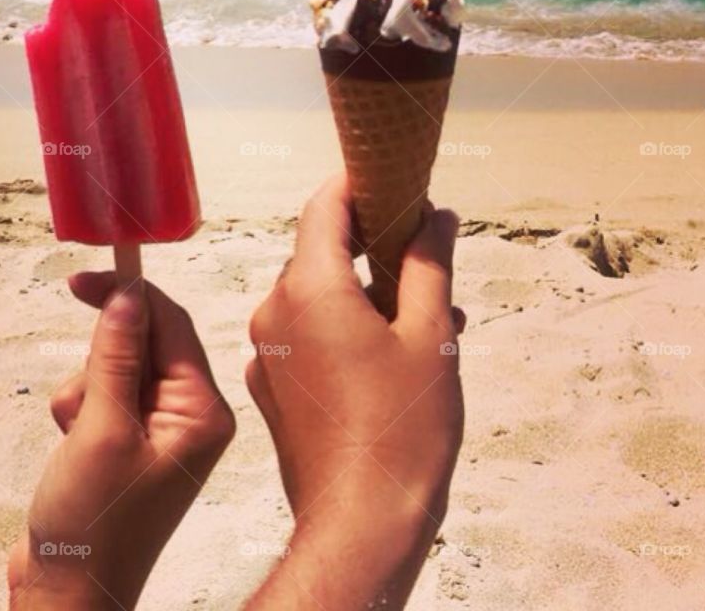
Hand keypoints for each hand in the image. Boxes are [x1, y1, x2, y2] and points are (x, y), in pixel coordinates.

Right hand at [8, 273, 234, 610]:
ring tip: (78, 438)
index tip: (84, 280)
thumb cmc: (94, 525)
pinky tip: (73, 446)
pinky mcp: (132, 439)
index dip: (129, 297)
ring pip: (117, 366)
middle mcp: (190, 414)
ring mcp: (161, 428)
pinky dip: (80, 409)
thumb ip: (116, 355)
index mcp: (203, 411)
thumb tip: (127, 294)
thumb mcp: (102, 428)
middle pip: (145, 343)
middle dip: (101, 362)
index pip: (172, 325)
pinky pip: (104, 394)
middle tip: (81, 402)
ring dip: (85, 389)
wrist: (68, 593)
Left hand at [245, 175, 463, 608]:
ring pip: (316, 293)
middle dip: (373, 247)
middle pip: (321, 250)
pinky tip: (387, 354)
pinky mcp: (269, 381)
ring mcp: (266, 347)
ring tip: (425, 318)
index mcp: (310, 287)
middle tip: (425, 259)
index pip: (325, 205)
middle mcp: (274, 308)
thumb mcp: (431, 335)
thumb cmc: (402, 427)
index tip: (395, 182)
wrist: (359, 522)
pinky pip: (303, 331)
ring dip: (364, 292)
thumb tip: (438, 216)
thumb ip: (429, 264)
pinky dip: (341, 326)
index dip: (359, 186)